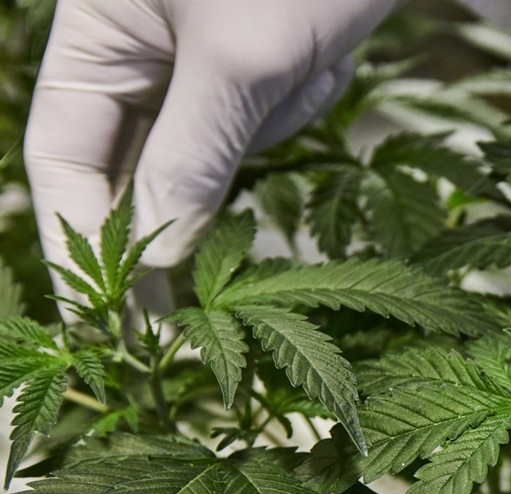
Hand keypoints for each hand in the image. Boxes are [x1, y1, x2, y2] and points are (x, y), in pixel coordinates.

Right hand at [24, 0, 395, 300]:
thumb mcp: (242, 60)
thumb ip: (189, 158)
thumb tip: (158, 255)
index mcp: (97, 31)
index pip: (62, 157)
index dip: (80, 244)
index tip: (104, 324)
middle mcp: (139, 44)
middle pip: (136, 164)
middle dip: (180, 205)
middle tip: (186, 316)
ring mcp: (202, 54)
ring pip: (216, 147)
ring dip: (268, 120)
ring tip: (304, 52)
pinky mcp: (261, 56)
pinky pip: (269, 117)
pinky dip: (303, 99)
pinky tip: (328, 50)